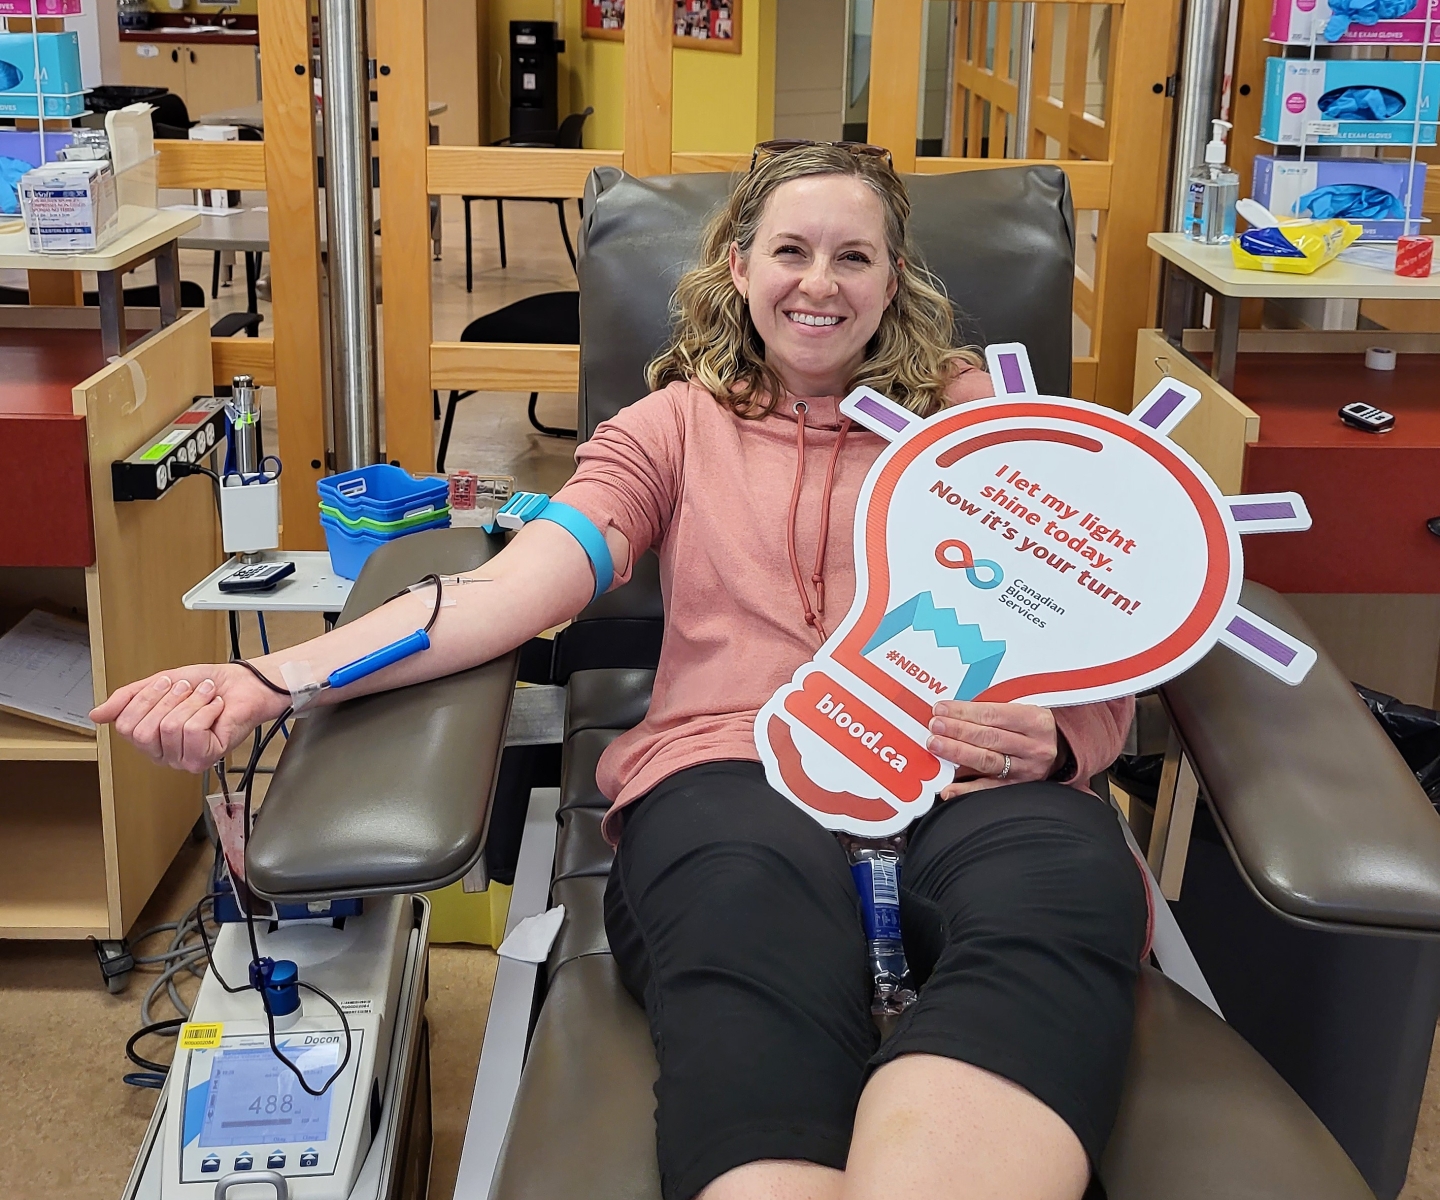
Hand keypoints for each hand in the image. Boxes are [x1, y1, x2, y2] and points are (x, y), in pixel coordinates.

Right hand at [90, 661, 290, 772]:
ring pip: (170, 728)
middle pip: (144, 731)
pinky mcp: (206, 758)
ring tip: (206, 695)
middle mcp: (163, 754)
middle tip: (188, 689)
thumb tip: (96, 715)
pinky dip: (207, 711)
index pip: (125, 726)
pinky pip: (193, 731)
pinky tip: (217, 708)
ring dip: (192, 702)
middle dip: (168, 701)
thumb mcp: (158, 685)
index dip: (144, 699)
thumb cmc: (206, 686)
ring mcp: (184, 760)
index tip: (167, 683)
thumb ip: (126, 700)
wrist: (243, 684)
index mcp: (149, 739)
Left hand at [927, 700, 1057, 799]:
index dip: (964, 712)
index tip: (941, 710)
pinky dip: (966, 789)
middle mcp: (1034, 747)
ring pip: (988, 761)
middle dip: (957, 731)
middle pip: (989, 737)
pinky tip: (949, 788)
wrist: (1062, 751)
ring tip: (937, 745)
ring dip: (958, 753)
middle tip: (935, 726)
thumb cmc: (1033, 728)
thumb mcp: (1022, 710)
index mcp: (1035, 721)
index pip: (993, 714)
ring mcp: (1027, 770)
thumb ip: (991, 712)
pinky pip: (989, 790)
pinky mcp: (1019, 788)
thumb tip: (953, 713)